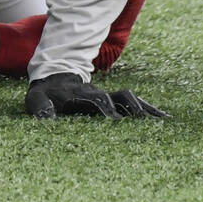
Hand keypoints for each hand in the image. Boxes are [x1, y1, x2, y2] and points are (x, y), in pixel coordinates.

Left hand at [25, 72, 168, 118]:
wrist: (53, 76)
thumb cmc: (44, 94)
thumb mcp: (36, 100)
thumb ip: (40, 108)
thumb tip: (45, 117)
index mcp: (78, 95)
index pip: (95, 100)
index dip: (105, 108)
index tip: (115, 120)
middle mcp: (96, 93)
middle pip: (118, 99)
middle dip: (131, 111)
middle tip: (148, 125)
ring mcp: (107, 95)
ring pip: (130, 99)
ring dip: (145, 110)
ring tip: (165, 123)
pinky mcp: (115, 99)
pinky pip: (135, 103)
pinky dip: (150, 110)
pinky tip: (166, 119)